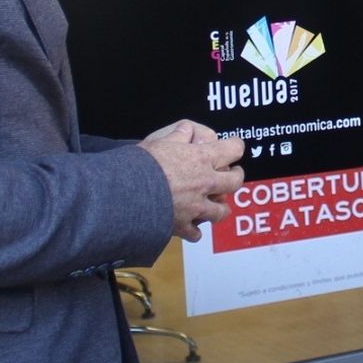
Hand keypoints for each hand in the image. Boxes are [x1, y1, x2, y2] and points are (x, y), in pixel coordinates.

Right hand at [138, 122, 245, 241]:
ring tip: (216, 205)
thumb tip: (186, 128)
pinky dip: (194, 231)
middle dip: (236, 176)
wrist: (127, 195)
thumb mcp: (160, 141)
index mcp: (202, 158)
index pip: (233, 149)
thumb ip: (178, 135)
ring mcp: (196, 207)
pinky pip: (196, 233)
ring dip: (220, 208)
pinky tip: (190, 227)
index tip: (234, 147)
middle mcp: (205, 183)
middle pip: (235, 182)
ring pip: (221, 212)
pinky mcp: (183, 225)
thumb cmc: (142, 164)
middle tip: (232, 173)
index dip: (235, 146)